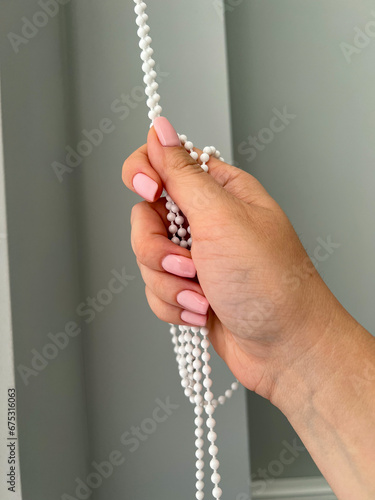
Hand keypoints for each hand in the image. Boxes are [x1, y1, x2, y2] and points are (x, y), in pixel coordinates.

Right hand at [122, 116, 339, 401]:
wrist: (285, 348)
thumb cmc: (270, 282)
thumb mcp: (222, 218)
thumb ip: (183, 173)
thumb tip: (161, 129)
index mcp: (217, 191)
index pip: (162, 162)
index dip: (144, 175)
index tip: (151, 193)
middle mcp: (204, 221)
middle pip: (145, 218)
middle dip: (159, 251)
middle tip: (189, 265)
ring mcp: (195, 257)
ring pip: (146, 260)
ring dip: (171, 285)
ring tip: (204, 296)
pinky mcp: (188, 289)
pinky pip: (154, 291)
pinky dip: (175, 306)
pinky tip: (203, 312)